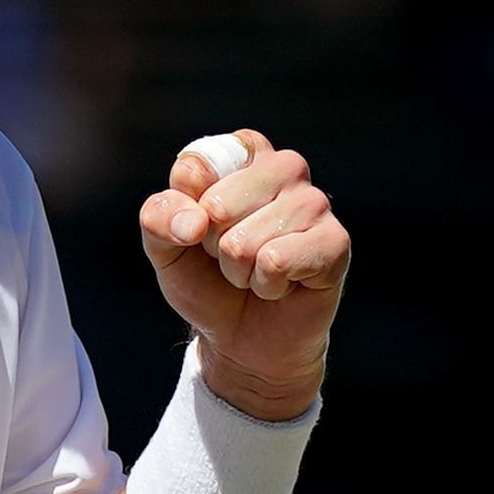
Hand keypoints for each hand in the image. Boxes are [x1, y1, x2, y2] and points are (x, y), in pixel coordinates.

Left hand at [139, 132, 346, 420]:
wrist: (241, 339)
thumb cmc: (208, 282)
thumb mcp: (165, 248)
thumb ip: (159, 218)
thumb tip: (192, 221)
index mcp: (244, 154)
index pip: (197, 165)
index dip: (187, 211)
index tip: (201, 230)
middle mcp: (285, 168)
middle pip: (218, 205)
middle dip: (213, 246)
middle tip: (232, 258)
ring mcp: (315, 203)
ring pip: (245, 240)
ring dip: (239, 271)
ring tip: (255, 273)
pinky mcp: (335, 242)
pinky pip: (277, 262)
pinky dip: (266, 286)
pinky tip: (280, 286)